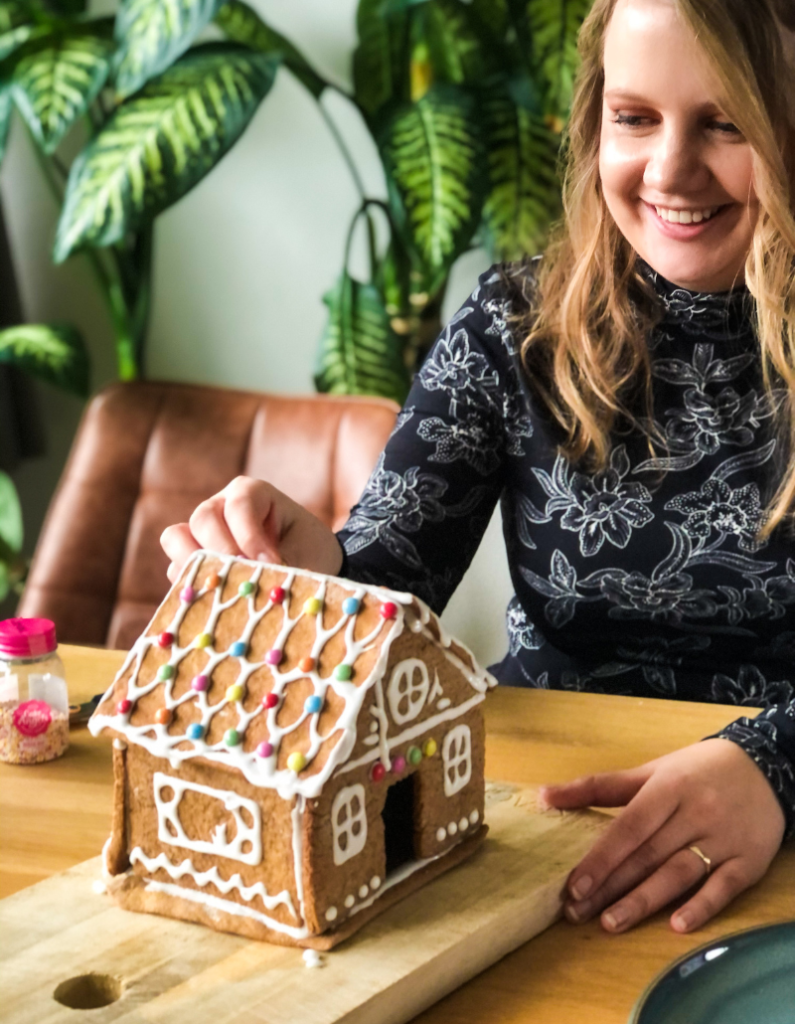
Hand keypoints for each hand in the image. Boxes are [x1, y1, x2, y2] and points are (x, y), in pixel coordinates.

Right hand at [160, 476, 343, 582]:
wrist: (308, 563)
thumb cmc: (308, 550)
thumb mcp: (307, 554)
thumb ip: (286, 566)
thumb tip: (265, 591)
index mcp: (251, 493)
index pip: (240, 505)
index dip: (250, 536)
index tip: (271, 563)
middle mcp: (220, 507)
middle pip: (203, 518)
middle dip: (220, 550)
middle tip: (240, 578)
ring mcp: (201, 533)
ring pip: (176, 538)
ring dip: (194, 565)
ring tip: (217, 589)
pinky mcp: (192, 560)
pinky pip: (176, 569)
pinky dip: (190, 585)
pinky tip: (211, 603)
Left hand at [539, 738, 785, 934]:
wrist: (764, 767)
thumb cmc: (695, 772)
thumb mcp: (650, 771)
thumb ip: (599, 787)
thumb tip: (543, 795)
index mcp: (668, 788)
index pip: (629, 826)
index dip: (601, 857)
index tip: (573, 885)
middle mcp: (695, 814)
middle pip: (648, 855)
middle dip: (611, 886)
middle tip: (577, 912)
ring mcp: (723, 839)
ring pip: (679, 873)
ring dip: (645, 901)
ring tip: (611, 923)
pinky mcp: (749, 861)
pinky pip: (724, 887)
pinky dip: (702, 907)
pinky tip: (677, 926)